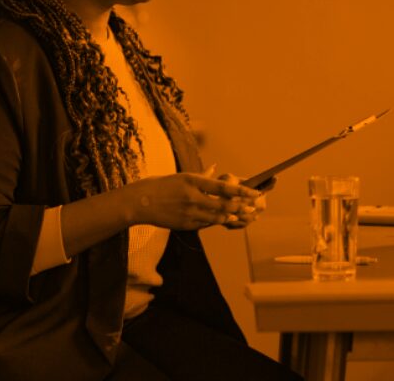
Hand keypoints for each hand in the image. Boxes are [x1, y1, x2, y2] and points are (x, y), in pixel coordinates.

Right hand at [125, 166, 262, 230]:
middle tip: (252, 207)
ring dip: (231, 216)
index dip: (242, 191)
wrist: (140, 202)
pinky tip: (223, 220)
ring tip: (241, 215)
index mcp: (193, 182)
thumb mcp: (182, 176)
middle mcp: (193, 197)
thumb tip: (216, 168)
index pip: (223, 187)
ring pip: (217, 217)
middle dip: (240, 207)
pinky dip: (215, 222)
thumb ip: (202, 176)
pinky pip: (205, 224)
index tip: (254, 192)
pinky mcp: (185, 225)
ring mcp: (189, 213)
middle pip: (223, 205)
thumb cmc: (161, 185)